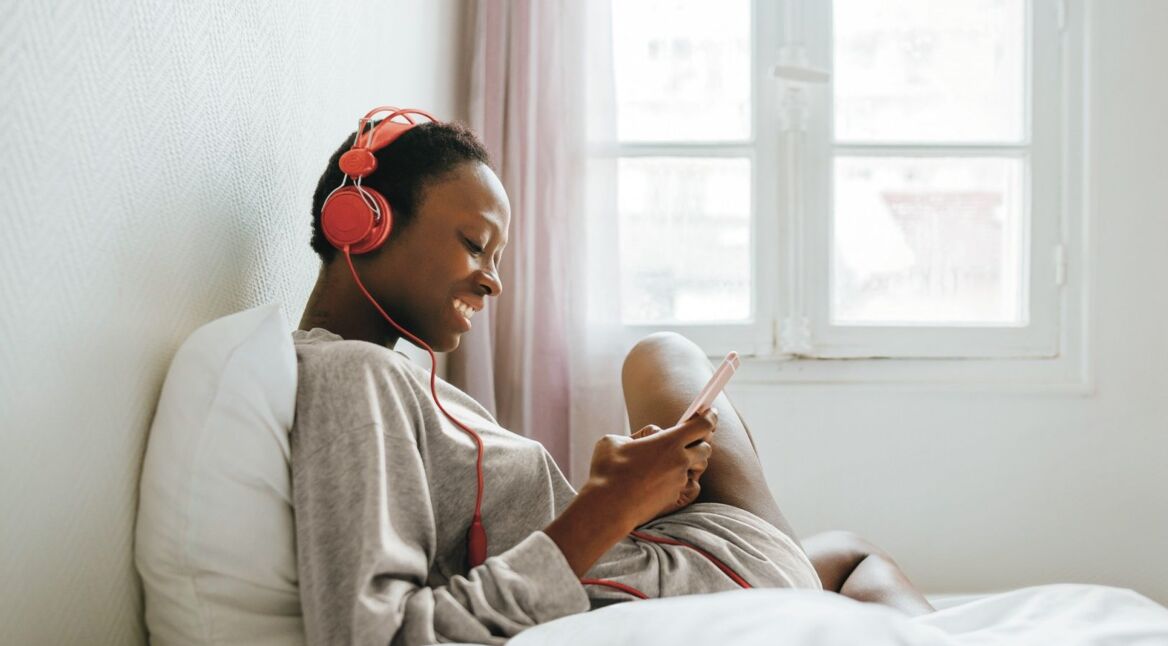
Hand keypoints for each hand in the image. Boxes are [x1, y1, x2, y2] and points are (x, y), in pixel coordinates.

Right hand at [583, 407, 716, 529]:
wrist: (608, 507)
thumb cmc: (607, 471)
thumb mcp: (615, 441)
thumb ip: (636, 435)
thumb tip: (648, 437)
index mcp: (668, 442)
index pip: (702, 426)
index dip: (709, 417)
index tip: (710, 413)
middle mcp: (680, 461)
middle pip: (706, 448)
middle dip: (701, 442)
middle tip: (691, 439)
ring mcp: (679, 482)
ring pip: (699, 468)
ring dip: (694, 461)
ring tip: (678, 459)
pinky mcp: (675, 498)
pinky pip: (689, 486)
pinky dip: (684, 480)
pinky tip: (671, 479)